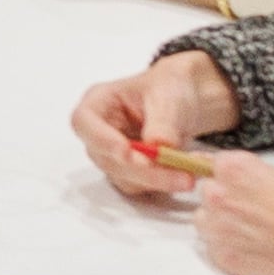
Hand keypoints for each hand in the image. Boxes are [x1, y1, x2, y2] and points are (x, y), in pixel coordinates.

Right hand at [72, 51, 245, 197]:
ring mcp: (112, 155)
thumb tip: (158, 145)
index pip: (84, 122)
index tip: (126, 152)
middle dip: (141, 170)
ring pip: (123, 177)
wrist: (184, 99)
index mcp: (98, 102)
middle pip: (105, 157)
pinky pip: (141, 187)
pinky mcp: (130, 172)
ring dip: (156, 181)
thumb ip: (162, 121)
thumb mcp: (168, 95)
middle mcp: (99, 131)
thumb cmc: (168, 87)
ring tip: (189, 175)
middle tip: (175, 174)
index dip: (101, 140)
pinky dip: (163, 184)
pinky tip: (185, 174)